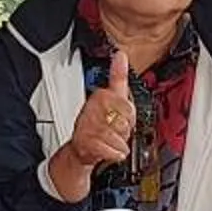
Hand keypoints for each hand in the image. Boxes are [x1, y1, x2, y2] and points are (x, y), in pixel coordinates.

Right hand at [66, 51, 137, 167]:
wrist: (82, 147)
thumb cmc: (98, 122)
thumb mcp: (111, 97)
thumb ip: (118, 76)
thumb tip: (121, 55)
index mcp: (101, 96)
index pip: (129, 108)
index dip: (129, 117)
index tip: (120, 117)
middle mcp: (93, 109)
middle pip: (127, 124)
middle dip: (125, 131)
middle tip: (113, 130)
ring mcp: (89, 127)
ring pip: (122, 139)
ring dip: (120, 143)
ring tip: (109, 140)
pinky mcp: (88, 144)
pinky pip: (116, 152)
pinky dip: (115, 154)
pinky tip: (107, 149)